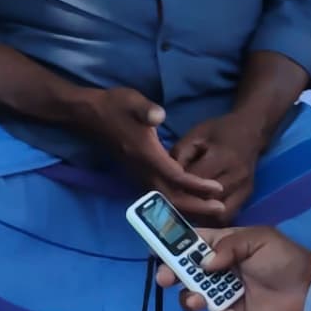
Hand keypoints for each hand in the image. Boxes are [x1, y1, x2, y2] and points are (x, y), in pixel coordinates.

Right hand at [70, 86, 224, 210]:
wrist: (90, 115)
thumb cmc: (114, 106)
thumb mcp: (132, 101)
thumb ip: (146, 110)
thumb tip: (159, 115)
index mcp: (146, 155)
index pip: (176, 176)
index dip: (197, 185)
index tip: (218, 189)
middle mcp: (142, 170)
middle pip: (172, 197)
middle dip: (197, 205)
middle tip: (220, 208)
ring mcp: (139, 174)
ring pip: (165, 199)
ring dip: (188, 206)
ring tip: (210, 208)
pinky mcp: (138, 174)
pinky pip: (160, 194)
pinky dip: (177, 201)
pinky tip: (190, 200)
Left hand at [162, 98, 290, 227]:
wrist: (251, 131)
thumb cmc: (221, 130)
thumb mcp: (197, 134)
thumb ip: (180, 154)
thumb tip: (165, 176)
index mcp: (223, 156)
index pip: (195, 179)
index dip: (177, 184)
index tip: (164, 186)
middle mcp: (237, 175)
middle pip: (207, 199)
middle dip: (186, 203)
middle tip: (170, 202)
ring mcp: (244, 188)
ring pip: (217, 213)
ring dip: (199, 214)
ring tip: (183, 209)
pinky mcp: (247, 195)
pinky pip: (228, 215)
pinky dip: (212, 218)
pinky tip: (200, 212)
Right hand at [166, 223, 310, 310]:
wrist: (310, 291)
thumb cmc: (285, 259)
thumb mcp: (259, 240)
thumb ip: (229, 247)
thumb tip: (204, 263)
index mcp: (222, 248)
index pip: (191, 244)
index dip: (172, 245)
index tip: (155, 248)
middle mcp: (218, 272)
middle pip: (184, 273)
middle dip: (170, 274)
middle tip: (165, 278)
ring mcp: (224, 296)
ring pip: (193, 298)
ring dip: (190, 299)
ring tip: (200, 300)